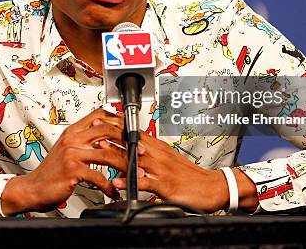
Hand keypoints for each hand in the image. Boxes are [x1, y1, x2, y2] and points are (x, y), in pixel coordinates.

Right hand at [0, 109, 126, 214]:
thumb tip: (105, 139)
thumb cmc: (51, 172)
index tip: (130, 128)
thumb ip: (83, 141)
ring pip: (108, 155)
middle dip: (128, 140)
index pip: (98, 115)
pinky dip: (110, 186)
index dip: (118, 119)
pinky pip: (99, 177)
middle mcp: (72, 139)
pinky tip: (113, 191)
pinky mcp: (73, 171)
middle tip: (139, 151)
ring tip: (133, 174)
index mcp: (72, 131)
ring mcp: (72, 154)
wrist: (32, 188)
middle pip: (107, 130)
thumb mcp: (66, 150)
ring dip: (124, 165)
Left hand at [111, 130, 258, 212]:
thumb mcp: (166, 160)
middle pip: (131, 140)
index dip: (115, 124)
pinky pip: (146, 182)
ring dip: (118, 152)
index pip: (133, 131)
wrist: (211, 187)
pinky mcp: (166, 185)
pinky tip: (120, 182)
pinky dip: (132, 182)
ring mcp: (161, 169)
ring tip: (102, 149)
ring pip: (136, 158)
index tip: (99, 118)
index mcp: (157, 147)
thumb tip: (128, 149)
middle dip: (111, 132)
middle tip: (94, 127)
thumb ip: (147, 154)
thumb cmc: (188, 175)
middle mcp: (158, 154)